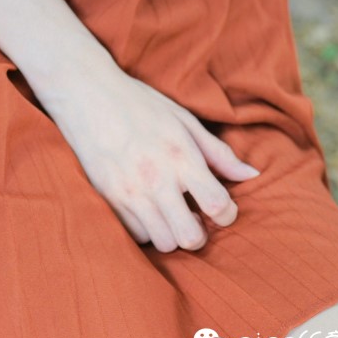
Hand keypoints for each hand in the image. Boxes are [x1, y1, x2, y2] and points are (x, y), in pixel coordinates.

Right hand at [36, 64, 260, 252]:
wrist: (86, 94)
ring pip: (163, 243)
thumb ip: (218, 153)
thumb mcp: (184, 121)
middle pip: (190, 238)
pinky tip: (148, 209)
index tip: (222, 210)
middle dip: (199, 234)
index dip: (227, 214)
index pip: (217, 205)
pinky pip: (136, 236)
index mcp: (181, 156)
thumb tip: (251, 175)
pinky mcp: (108, 200)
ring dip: (172, 234)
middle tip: (196, 219)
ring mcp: (129, 193)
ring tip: (171, 214)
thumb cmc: (140, 105)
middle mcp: (156, 179)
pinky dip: (147, 229)